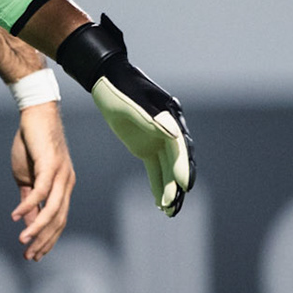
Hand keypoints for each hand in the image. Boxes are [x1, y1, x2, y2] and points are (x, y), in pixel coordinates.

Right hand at [9, 101, 74, 260]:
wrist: (35, 114)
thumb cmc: (31, 145)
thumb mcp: (28, 178)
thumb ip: (30, 200)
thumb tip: (28, 221)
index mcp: (63, 188)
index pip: (59, 220)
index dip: (48, 239)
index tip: (35, 255)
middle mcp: (67, 183)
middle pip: (58, 220)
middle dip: (44, 240)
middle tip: (29, 256)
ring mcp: (61, 174)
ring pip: (53, 209)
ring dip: (38, 228)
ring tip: (23, 241)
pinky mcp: (51, 164)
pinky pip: (41, 191)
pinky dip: (28, 205)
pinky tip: (16, 216)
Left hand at [55, 15, 194, 215]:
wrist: (108, 80)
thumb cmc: (122, 88)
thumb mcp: (135, 102)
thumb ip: (154, 119)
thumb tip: (174, 136)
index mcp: (172, 118)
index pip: (181, 147)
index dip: (183, 167)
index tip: (184, 185)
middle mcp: (170, 131)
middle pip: (178, 162)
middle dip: (178, 185)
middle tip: (173, 205)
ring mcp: (159, 140)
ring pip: (168, 170)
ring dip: (170, 190)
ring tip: (169, 212)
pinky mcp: (146, 147)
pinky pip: (155, 170)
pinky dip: (158, 186)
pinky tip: (159, 204)